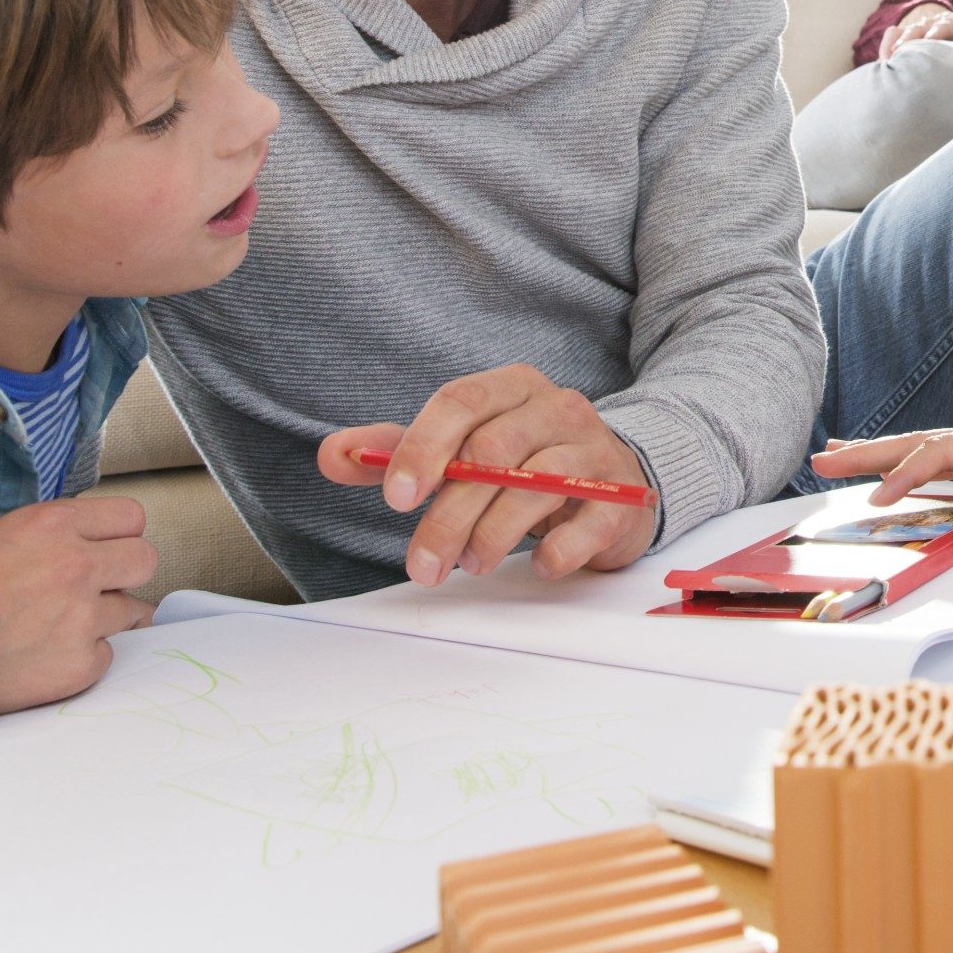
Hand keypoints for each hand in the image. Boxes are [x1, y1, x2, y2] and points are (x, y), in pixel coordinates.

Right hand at [0, 496, 158, 713]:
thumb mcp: (1, 537)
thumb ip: (56, 538)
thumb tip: (94, 546)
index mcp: (55, 525)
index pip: (131, 517)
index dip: (119, 536)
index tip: (106, 549)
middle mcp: (77, 566)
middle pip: (145, 559)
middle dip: (124, 573)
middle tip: (95, 587)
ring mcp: (82, 618)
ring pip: (130, 610)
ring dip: (103, 618)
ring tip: (58, 627)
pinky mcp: (80, 664)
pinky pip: (105, 655)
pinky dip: (83, 658)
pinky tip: (46, 657)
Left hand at [319, 365, 657, 584]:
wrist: (614, 478)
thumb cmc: (524, 461)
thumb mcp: (463, 447)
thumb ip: (398, 452)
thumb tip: (332, 456)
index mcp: (513, 386)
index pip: (462, 400)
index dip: (424, 447)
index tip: (395, 499)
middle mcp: (557, 408)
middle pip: (493, 453)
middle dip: (449, 516)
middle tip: (422, 564)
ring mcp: (594, 450)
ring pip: (535, 486)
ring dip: (491, 537)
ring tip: (471, 564)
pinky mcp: (620, 497)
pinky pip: (587, 524)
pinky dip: (555, 552)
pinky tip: (537, 565)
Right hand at [806, 392, 952, 517]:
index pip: (946, 452)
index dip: (911, 473)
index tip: (880, 497)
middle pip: (917, 441)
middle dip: (869, 452)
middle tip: (821, 460)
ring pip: (919, 446)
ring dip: (874, 452)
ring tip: (829, 457)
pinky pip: (933, 457)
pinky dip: (900, 459)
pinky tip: (878, 465)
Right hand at [878, 2, 952, 60]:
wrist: (938, 18)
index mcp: (948, 22)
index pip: (942, 26)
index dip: (935, 33)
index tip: (929, 41)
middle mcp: (928, 22)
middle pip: (917, 29)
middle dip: (910, 39)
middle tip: (903, 52)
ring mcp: (913, 27)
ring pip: (902, 32)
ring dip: (895, 45)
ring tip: (889, 59)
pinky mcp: (901, 32)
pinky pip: (890, 36)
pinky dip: (885, 47)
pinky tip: (883, 62)